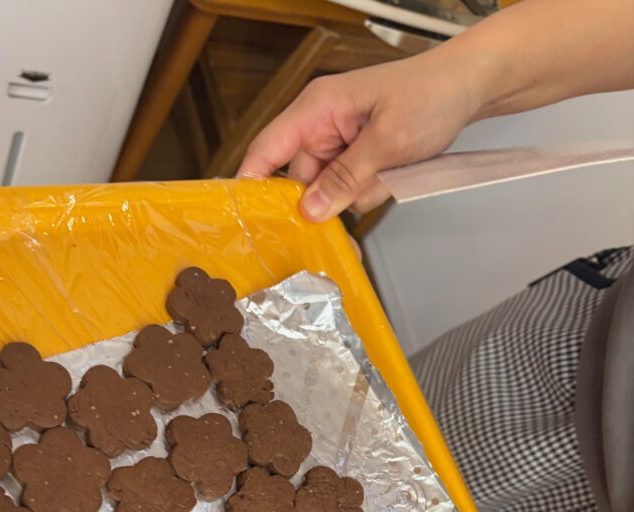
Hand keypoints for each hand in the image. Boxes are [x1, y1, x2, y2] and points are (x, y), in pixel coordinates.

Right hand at [237, 52, 482, 221]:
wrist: (469, 86)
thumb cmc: (430, 95)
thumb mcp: (388, 141)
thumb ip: (347, 177)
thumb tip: (311, 210)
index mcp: (317, 109)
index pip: (267, 150)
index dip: (252, 185)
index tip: (247, 221)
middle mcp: (321, 126)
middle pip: (299, 181)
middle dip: (321, 203)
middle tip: (338, 220)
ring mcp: (339, 143)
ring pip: (328, 191)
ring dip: (353, 197)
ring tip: (386, 177)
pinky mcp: (356, 157)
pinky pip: (349, 190)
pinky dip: (367, 194)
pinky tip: (390, 180)